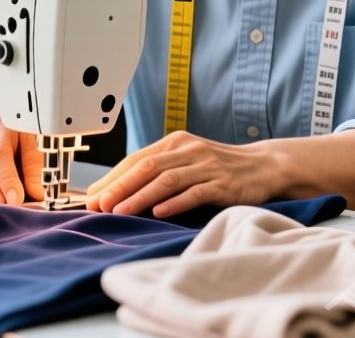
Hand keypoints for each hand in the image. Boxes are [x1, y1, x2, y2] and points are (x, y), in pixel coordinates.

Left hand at [84, 131, 277, 217]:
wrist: (263, 166)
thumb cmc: (218, 167)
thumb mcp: (187, 161)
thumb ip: (157, 171)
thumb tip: (113, 191)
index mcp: (177, 142)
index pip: (137, 159)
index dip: (112, 178)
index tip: (91, 197)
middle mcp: (190, 151)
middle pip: (148, 167)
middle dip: (120, 187)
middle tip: (98, 205)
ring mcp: (207, 167)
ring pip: (168, 180)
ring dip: (140, 196)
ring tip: (120, 211)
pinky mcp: (224, 185)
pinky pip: (196, 193)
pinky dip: (176, 202)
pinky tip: (160, 212)